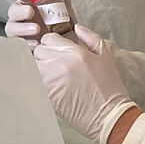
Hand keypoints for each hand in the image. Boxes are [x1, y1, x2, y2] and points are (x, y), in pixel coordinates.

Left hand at [32, 26, 134, 143]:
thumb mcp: (106, 56)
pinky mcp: (47, 95)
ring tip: (53, 73)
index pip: (48, 38)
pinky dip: (39, 80)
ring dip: (40, 67)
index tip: (59, 49)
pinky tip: (52, 84)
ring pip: (34, 65)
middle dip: (45, 53)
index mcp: (74, 52)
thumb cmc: (110, 87)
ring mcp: (51, 80)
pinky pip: (35, 81)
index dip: (53, 42)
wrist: (109, 115)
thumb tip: (77, 28)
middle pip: (38, 50)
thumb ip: (90, 37)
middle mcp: (59, 64)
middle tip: (56, 61)